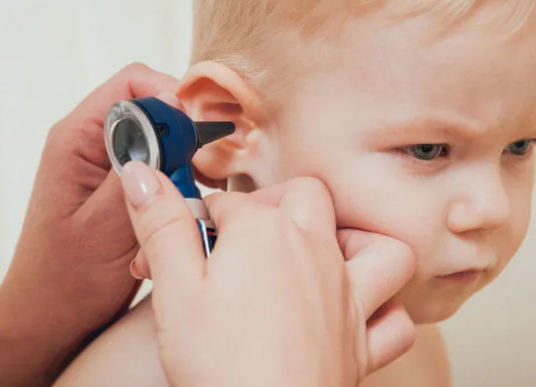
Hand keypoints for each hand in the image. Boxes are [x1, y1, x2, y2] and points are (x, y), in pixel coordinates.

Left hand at [0, 63, 179, 371]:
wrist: (47, 321)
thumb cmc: (66, 282)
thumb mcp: (106, 225)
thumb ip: (138, 171)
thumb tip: (172, 122)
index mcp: (76, 139)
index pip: (133, 83)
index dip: (172, 98)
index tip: (199, 133)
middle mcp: (89, 143)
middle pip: (151, 107)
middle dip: (184, 135)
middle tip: (208, 171)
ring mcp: (103, 164)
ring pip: (160, 139)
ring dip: (183, 164)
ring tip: (195, 197)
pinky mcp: (116, 187)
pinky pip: (156, 167)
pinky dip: (175, 185)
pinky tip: (183, 212)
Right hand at [119, 162, 415, 386]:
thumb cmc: (218, 362)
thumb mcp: (173, 287)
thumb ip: (161, 224)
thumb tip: (140, 173)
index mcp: (264, 232)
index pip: (224, 202)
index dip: (192, 219)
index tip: (171, 244)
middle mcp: (314, 252)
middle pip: (305, 195)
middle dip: (272, 203)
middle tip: (239, 236)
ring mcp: (346, 297)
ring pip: (376, 246)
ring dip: (353, 242)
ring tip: (317, 254)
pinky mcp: (360, 344)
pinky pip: (395, 319)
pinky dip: (384, 310)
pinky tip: (356, 312)